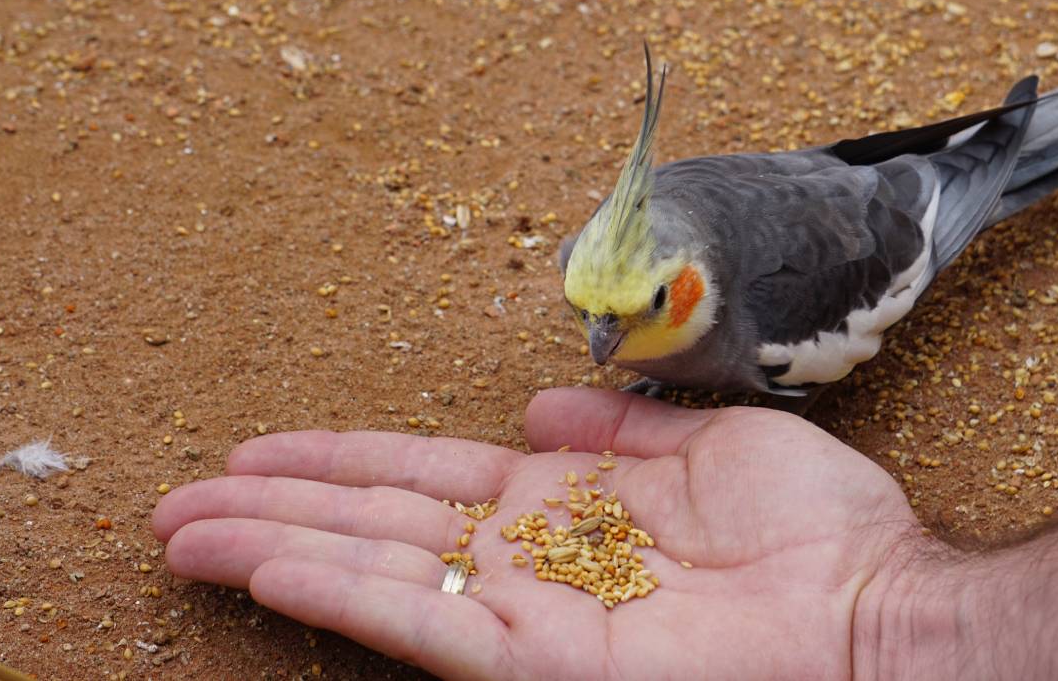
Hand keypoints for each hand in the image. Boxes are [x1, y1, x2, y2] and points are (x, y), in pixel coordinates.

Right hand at [152, 389, 930, 679]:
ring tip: (186, 529)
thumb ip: (619, 426)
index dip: (339, 463)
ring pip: (375, 572)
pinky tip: (272, 565)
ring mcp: (527, 615)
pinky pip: (423, 624)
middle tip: (177, 500)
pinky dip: (343, 596)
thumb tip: (536, 403)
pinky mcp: (539, 663)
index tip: (261, 451)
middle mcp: (529, 563)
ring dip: (276, 547)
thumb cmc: (818, 533)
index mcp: (565, 508)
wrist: (880, 613)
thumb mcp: (710, 446)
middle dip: (275, 509)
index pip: (423, 480)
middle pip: (374, 526)